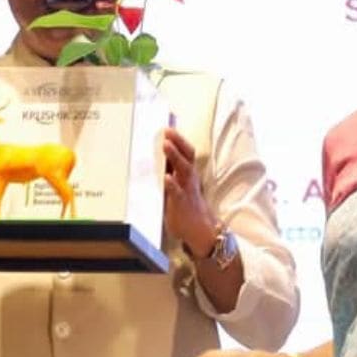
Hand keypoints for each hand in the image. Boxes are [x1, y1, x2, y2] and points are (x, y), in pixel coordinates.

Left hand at [162, 128, 218, 253]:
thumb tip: (156, 159)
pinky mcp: (181, 203)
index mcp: (187, 173)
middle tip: (167, 129)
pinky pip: (177, 192)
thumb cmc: (186, 207)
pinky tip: (166, 178)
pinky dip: (172, 184)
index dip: (178, 138)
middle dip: (178, 141)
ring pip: (183, 169)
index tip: (168, 124)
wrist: (200, 231)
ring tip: (165, 145)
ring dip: (174, 156)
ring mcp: (186, 189)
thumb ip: (170, 173)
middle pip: (187, 155)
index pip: (185, 151)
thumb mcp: (178, 187)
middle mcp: (188, 178)